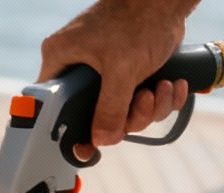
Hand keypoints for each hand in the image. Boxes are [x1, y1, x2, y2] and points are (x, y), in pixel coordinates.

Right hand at [39, 0, 198, 158]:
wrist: (167, 0)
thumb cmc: (138, 20)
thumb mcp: (121, 69)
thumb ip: (109, 109)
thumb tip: (101, 140)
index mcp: (62, 60)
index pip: (51, 105)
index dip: (68, 129)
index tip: (84, 147)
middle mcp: (79, 67)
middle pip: (94, 114)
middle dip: (129, 115)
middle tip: (143, 100)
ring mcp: (104, 71)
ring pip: (122, 110)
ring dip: (150, 107)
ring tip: (163, 87)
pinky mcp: (128, 71)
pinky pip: (139, 99)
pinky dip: (160, 97)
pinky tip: (172, 84)